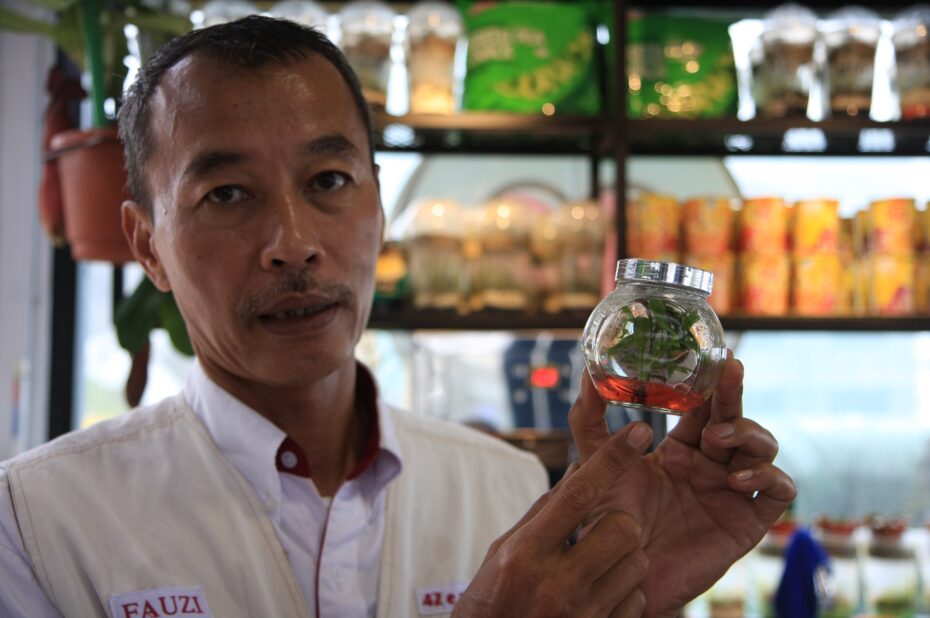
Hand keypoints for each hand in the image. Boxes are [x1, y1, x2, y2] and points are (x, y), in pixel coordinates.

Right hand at [453, 425, 655, 617]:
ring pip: (636, 563)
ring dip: (623, 558)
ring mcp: (583, 616)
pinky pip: (637, 600)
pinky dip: (625, 593)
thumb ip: (542, 513)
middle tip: (598, 532)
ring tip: (594, 569)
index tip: (637, 432)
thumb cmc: (489, 603)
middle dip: (618, 522)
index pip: (576, 494)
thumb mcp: (502, 553)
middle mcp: (557, 584)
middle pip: (622, 528)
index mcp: (525, 554)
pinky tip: (598, 597)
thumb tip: (578, 471)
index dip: (611, 459)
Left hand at [568, 352, 796, 617]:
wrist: (621, 578)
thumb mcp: (594, 465)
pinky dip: (767, 477)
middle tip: (730, 370)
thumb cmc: (608, 523)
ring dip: (749, 434)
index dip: (713, 382)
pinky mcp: (746, 523)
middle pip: (737, 418)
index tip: (717, 355)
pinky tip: (736, 480)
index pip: (705, 407)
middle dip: (734, 393)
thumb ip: (589, 420)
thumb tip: (588, 372)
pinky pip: (778, 492)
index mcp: (680, 450)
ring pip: (764, 448)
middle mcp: (710, 466)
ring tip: (718, 439)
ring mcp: (731, 493)